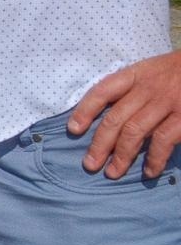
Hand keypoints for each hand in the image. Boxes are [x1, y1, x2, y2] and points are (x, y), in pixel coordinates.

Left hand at [68, 51, 180, 178]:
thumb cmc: (175, 73)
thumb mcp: (149, 71)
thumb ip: (129, 89)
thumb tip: (103, 116)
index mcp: (134, 75)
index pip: (102, 91)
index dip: (85, 110)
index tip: (73, 130)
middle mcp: (147, 88)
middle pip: (116, 118)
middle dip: (100, 144)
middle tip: (90, 164)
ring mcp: (166, 103)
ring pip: (135, 132)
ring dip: (122, 156)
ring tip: (112, 173)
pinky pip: (162, 141)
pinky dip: (154, 159)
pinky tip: (148, 172)